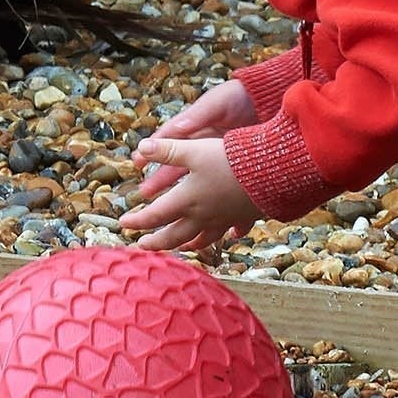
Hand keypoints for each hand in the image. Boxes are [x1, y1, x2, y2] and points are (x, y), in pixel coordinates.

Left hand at [121, 134, 258, 253]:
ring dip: (187, 244)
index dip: (136, 220)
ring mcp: (225, 219)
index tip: (123, 223)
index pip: (154, 216)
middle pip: (174, 235)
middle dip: (156, 242)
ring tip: (181, 248)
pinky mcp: (244, 216)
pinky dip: (224, 236)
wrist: (275, 172)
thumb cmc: (230, 160)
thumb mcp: (193, 150)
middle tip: (142, 245)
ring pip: (201, 238)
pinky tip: (229, 236)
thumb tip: (140, 149)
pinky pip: (230, 231)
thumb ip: (165, 151)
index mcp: (186, 200)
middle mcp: (204, 215)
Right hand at [132, 78, 257, 206]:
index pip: (168, 142)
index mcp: (195, 127)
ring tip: (172, 207)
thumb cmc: (241, 96)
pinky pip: (225, 186)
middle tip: (145, 192)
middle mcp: (205, 144)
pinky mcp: (238, 166)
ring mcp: (221, 156)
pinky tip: (217, 215)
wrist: (273, 99)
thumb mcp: (218, 103)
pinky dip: (220, 199)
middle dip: (162, 178)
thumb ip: (198, 115)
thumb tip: (178, 126)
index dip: (151, 152)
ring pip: (198, 179)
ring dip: (185, 194)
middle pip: (179, 164)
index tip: (136, 162)